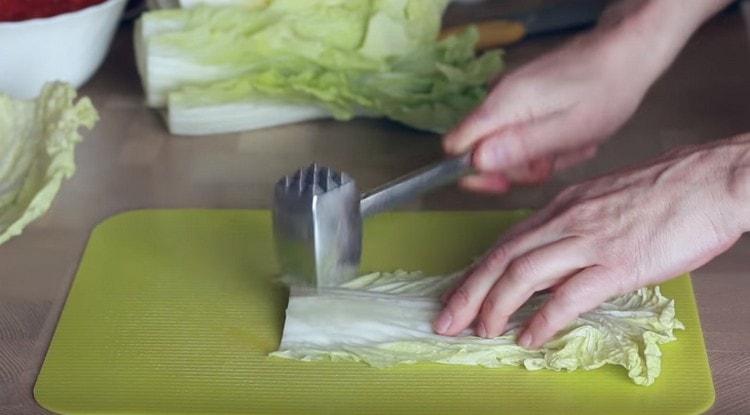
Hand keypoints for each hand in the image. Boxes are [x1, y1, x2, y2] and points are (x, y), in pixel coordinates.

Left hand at [434, 134, 749, 347]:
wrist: (711, 181)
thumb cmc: (666, 192)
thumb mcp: (603, 202)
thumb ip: (572, 227)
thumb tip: (550, 256)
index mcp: (561, 206)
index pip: (504, 242)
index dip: (475, 272)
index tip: (457, 294)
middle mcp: (566, 221)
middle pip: (501, 258)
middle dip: (468, 292)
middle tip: (446, 320)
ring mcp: (589, 241)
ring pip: (523, 274)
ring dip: (496, 306)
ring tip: (482, 331)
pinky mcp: (617, 263)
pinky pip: (569, 295)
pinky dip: (543, 319)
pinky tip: (529, 336)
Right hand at [445, 0, 728, 192]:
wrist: (626, 52)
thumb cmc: (605, 90)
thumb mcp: (569, 129)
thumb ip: (522, 146)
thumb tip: (477, 162)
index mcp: (503, 105)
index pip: (455, 145)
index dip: (473, 171)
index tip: (506, 182)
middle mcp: (497, 97)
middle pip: (480, 150)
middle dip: (515, 167)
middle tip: (553, 162)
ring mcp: (509, 96)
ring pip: (504, 144)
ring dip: (535, 156)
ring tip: (571, 146)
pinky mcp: (522, 97)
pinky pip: (520, 131)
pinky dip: (542, 142)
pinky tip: (568, 136)